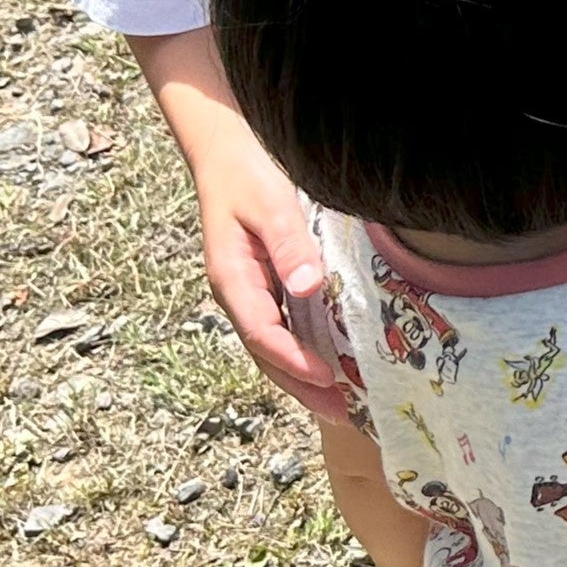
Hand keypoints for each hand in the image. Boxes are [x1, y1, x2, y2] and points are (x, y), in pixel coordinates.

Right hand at [193, 131, 348, 420]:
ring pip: (271, 344)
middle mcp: (237, 293)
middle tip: (341, 413)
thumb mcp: (270, 203)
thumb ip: (289, 244)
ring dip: (300, 375)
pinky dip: (300, 350)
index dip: (294, 361)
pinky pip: (279, 326)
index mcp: (232, 279)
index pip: (262, 334)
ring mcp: (247, 291)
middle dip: (300, 386)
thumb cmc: (248, 175)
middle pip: (265, 352)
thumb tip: (308, 287)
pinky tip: (326, 361)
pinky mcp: (261, 283)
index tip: (328, 378)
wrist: (225, 153)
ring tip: (338, 403)